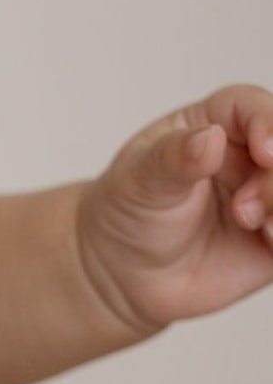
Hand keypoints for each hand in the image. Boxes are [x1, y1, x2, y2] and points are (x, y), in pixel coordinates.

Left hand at [77, 84, 272, 331]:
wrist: (125, 274)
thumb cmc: (128, 214)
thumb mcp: (138, 182)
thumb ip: (173, 159)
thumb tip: (209, 137)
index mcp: (214, 124)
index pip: (252, 108)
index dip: (269, 123)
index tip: (267, 152)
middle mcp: (249, 156)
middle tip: (245, 210)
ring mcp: (267, 195)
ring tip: (252, 226)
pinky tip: (267, 242)